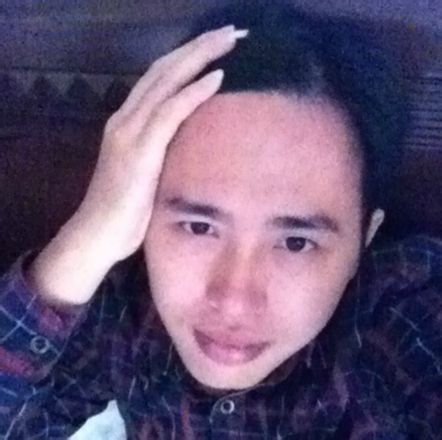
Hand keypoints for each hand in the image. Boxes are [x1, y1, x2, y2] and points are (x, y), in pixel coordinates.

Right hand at [26, 25, 247, 305]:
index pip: (159, 78)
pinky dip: (193, 93)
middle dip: (198, 46)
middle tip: (231, 32)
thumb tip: (193, 146)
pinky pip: (169, 113)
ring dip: (200, 57)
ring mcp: (129, 132)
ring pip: (166, 81)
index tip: (218, 46)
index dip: (188, 58)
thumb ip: (163, 153)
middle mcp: (126, 119)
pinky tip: (216, 78)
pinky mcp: (138, 150)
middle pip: (164, 69)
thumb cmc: (123, 211)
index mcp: (129, 123)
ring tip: (229, 41)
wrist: (98, 235)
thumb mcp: (146, 173)